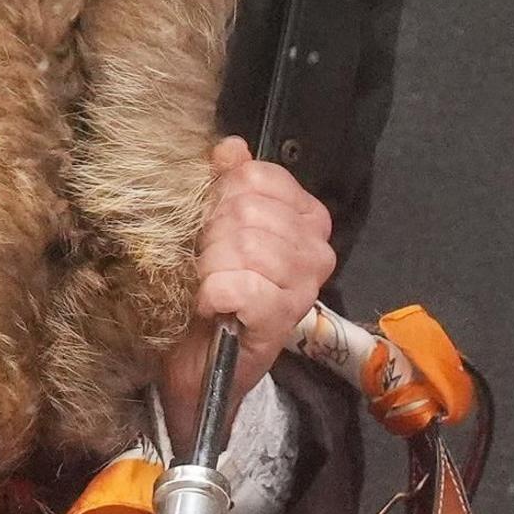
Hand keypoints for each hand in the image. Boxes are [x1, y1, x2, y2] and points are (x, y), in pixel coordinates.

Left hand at [158, 137, 336, 444]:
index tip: (212, 232)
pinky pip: (239, 285)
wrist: (198, 365)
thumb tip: (231, 148)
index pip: (259, 177)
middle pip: (246, 208)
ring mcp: (303, 285)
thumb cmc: (210, 293)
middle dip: (212, 236)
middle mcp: (316, 250)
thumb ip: (227, 185)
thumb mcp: (216, 229)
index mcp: (306, 218)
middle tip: (206, 266)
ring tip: (207, 287)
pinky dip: (213, 294)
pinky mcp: (281, 318)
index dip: (222, 199)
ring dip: (210, 267)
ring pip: (243, 245)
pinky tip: (211, 306)